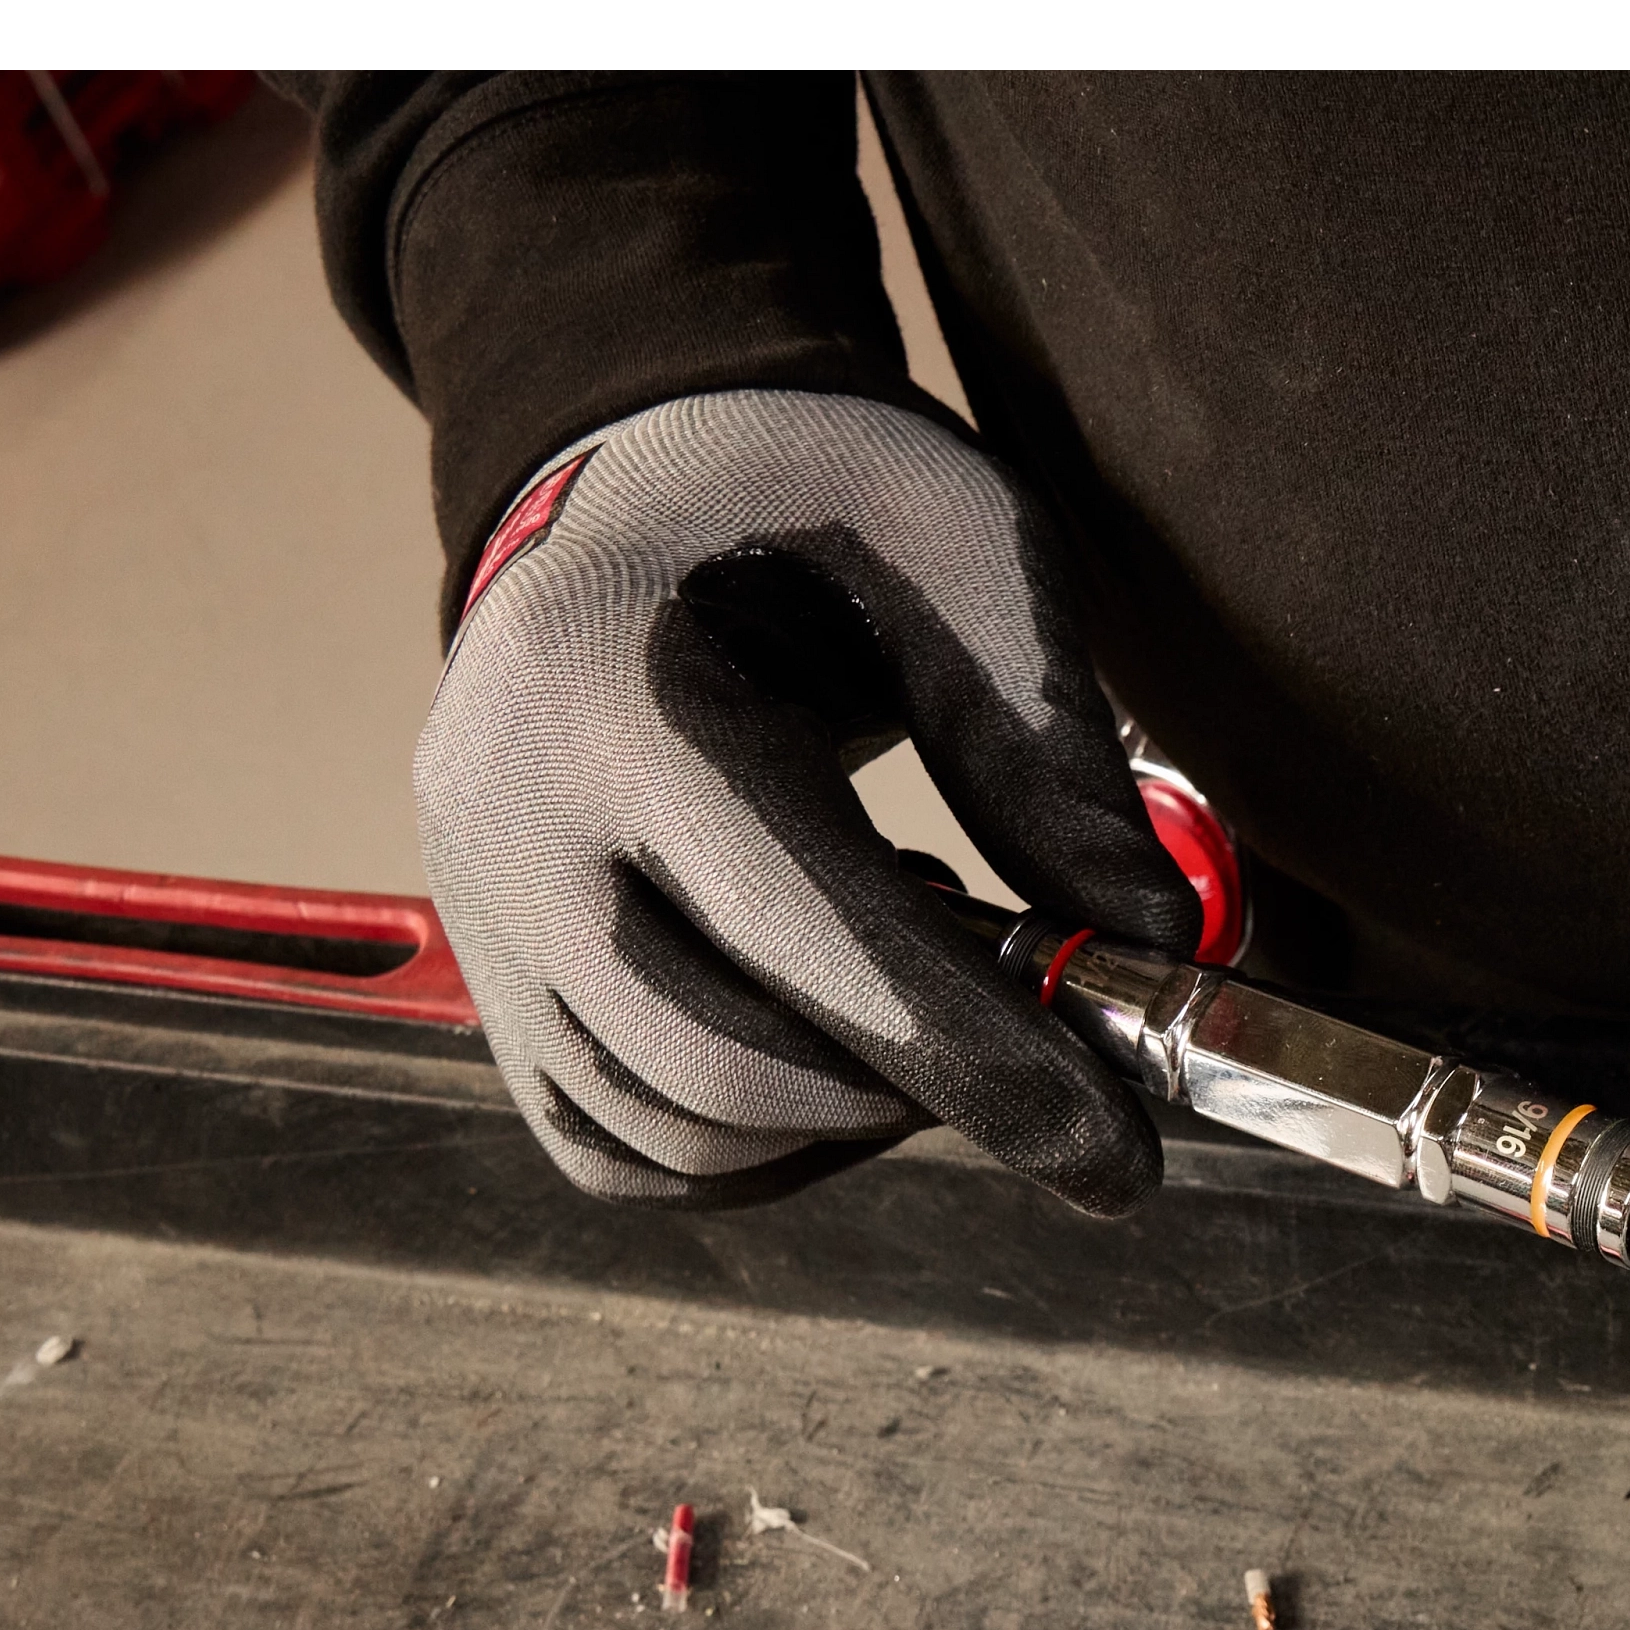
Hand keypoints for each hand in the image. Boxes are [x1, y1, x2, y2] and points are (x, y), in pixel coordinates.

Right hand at [414, 388, 1201, 1207]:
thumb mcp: (967, 551)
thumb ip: (1050, 754)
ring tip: (906, 979)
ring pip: (674, 1138)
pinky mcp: (491, 977)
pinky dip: (754, 1148)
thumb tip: (1150, 948)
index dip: (986, 1066)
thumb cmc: (812, 497)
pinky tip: (826, 1034)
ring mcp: (478, 911)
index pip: (815, 942)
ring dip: (840, 1121)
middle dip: (914, 1096)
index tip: (1121, 1152)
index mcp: (617, 695)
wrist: (640, 476)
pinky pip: (622, 1151)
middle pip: (725, 1074)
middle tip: (1017, 1030)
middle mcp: (505, 818)